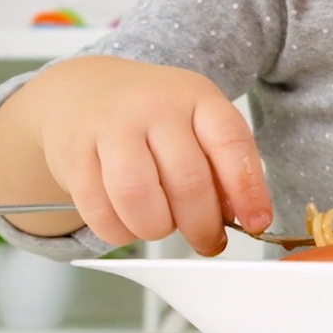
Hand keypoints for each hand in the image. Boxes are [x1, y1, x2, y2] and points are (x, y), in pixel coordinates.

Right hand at [0, 56, 271, 256]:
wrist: (83, 92)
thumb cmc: (152, 115)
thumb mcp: (196, 122)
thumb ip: (221, 164)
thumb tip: (240, 216)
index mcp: (197, 96)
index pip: (231, 143)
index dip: (248, 189)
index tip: (257, 223)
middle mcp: (154, 106)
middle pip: (187, 181)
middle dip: (202, 226)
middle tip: (207, 241)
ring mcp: (111, 128)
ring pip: (139, 198)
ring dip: (157, 229)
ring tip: (162, 227)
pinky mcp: (75, 154)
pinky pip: (99, 211)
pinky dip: (119, 232)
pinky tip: (129, 223)